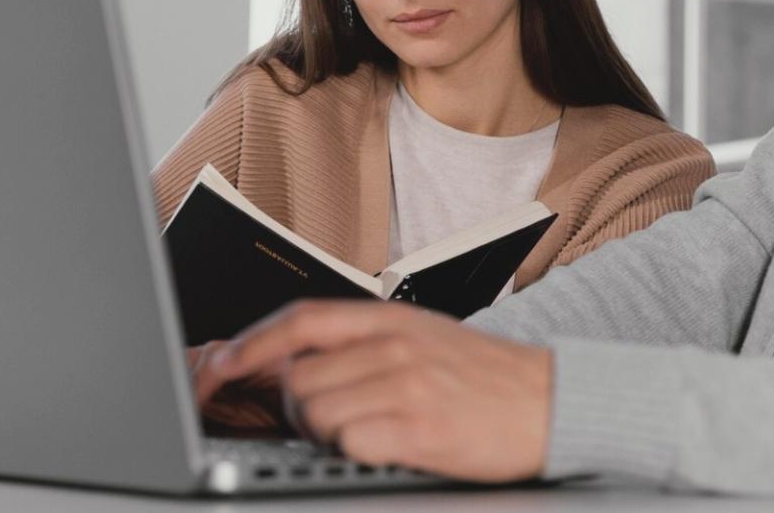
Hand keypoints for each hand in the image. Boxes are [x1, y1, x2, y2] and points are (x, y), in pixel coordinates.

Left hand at [190, 299, 551, 481]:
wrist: (552, 400)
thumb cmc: (483, 376)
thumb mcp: (422, 337)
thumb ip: (363, 342)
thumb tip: (295, 360)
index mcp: (390, 320)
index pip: (301, 320)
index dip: (252, 343)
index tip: (221, 363)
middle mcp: (394, 346)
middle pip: (298, 378)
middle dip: (297, 409)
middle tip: (330, 421)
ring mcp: (407, 386)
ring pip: (318, 414)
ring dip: (327, 436)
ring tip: (367, 435)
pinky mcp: (421, 430)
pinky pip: (352, 445)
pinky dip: (357, 454)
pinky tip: (386, 449)